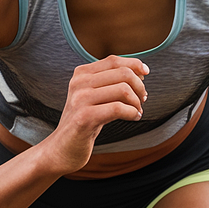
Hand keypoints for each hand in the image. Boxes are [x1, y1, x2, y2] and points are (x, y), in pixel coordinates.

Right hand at [39, 55, 148, 174]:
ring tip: (137, 111)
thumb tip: (140, 71)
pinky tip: (134, 118)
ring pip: (123, 90)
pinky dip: (132, 113)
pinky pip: (118, 108)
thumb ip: (111, 81)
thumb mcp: (94, 96)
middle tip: (142, 100)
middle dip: (139, 86)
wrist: (62, 147)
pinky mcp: (84, 118)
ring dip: (137, 102)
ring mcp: (80, 100)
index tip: (145, 74)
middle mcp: (78, 83)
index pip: (113, 60)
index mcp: (81, 74)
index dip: (134, 65)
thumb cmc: (84, 121)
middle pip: (122, 74)